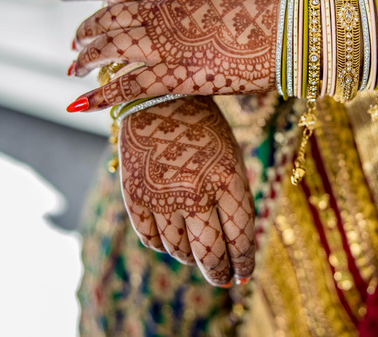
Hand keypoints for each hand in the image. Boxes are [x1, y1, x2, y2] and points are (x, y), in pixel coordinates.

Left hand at [58, 0, 278, 110]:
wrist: (280, 33)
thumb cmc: (255, 22)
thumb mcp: (211, 6)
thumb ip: (186, 16)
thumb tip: (178, 31)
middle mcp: (160, 9)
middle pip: (107, 18)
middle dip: (85, 33)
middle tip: (74, 47)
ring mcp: (166, 40)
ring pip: (111, 48)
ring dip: (87, 61)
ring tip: (73, 72)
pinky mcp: (177, 73)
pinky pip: (128, 85)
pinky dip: (101, 95)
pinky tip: (80, 103)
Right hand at [119, 96, 254, 285]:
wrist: (160, 98)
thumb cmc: (204, 131)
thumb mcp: (230, 159)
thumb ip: (233, 201)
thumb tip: (234, 250)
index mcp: (228, 179)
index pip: (240, 237)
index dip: (243, 262)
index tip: (242, 276)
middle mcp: (196, 191)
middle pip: (210, 253)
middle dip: (218, 272)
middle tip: (221, 278)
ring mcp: (163, 195)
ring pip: (179, 251)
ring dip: (189, 257)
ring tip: (195, 252)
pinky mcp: (134, 196)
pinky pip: (151, 239)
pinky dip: (163, 245)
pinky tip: (172, 240)